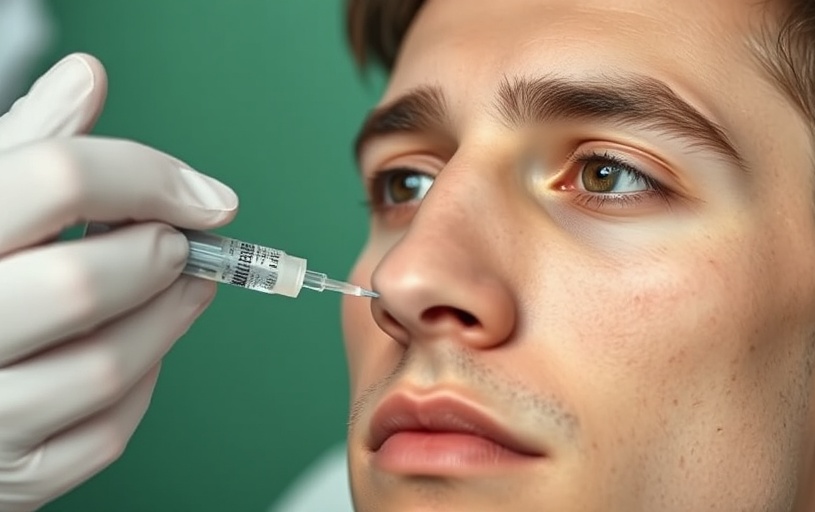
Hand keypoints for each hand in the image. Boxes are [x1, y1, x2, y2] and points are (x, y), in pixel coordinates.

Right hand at [0, 54, 237, 510]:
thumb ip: (30, 145)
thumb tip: (90, 77)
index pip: (57, 180)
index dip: (149, 176)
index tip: (207, 196)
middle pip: (82, 282)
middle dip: (156, 254)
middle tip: (180, 243)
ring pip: (107, 367)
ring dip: (169, 319)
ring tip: (183, 287)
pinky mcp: (13, 477)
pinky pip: (107, 434)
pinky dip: (145, 386)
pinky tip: (138, 349)